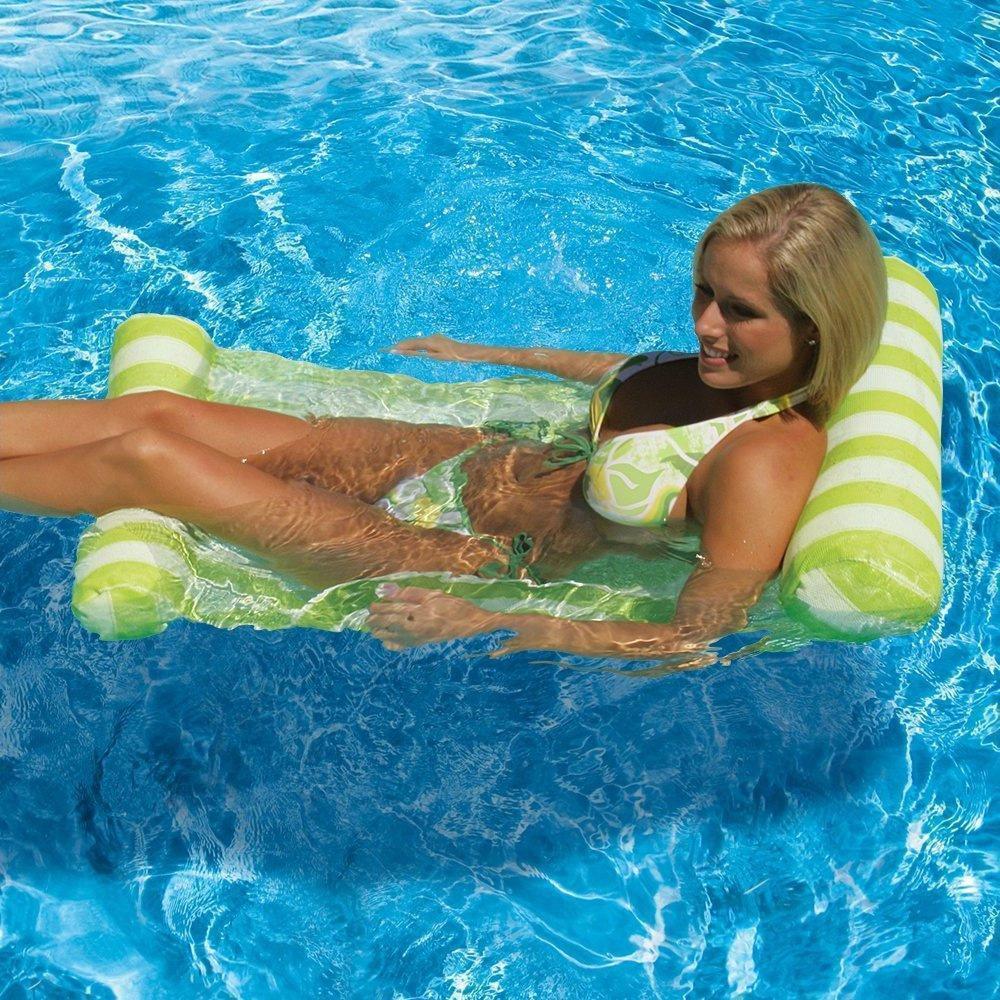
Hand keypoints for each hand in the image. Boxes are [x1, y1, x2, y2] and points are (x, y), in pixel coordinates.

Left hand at [367, 584, 493, 650]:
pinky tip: (387, 643)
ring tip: (373, 630)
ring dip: (381, 632)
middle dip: (377, 621)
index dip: (379, 608)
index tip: (371, 606)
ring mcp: (418, 638)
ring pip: (392, 636)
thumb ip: (409, 593)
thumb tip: (385, 590)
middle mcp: (415, 626)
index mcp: (418, 612)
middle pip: (389, 624)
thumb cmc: (454, 606)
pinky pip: (403, 646)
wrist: (472, 625)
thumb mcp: (433, 595)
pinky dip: (393, 644)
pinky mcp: (422, 645)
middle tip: (368, 619)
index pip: (392, 609)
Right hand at [385, 333, 470, 360]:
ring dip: (407, 345)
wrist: (466, 351)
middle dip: (401, 345)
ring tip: (397, 348)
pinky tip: (412, 348)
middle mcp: (430, 338)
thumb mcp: (436, 356)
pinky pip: (423, 343)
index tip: (390, 349)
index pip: (411, 344)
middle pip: (413, 341)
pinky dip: (415, 346)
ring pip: (418, 342)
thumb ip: (421, 353)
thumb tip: (407, 351)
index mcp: (429, 341)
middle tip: (388, 349)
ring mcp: (434, 338)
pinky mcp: (437, 341)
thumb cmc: (453, 355)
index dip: (400, 346)